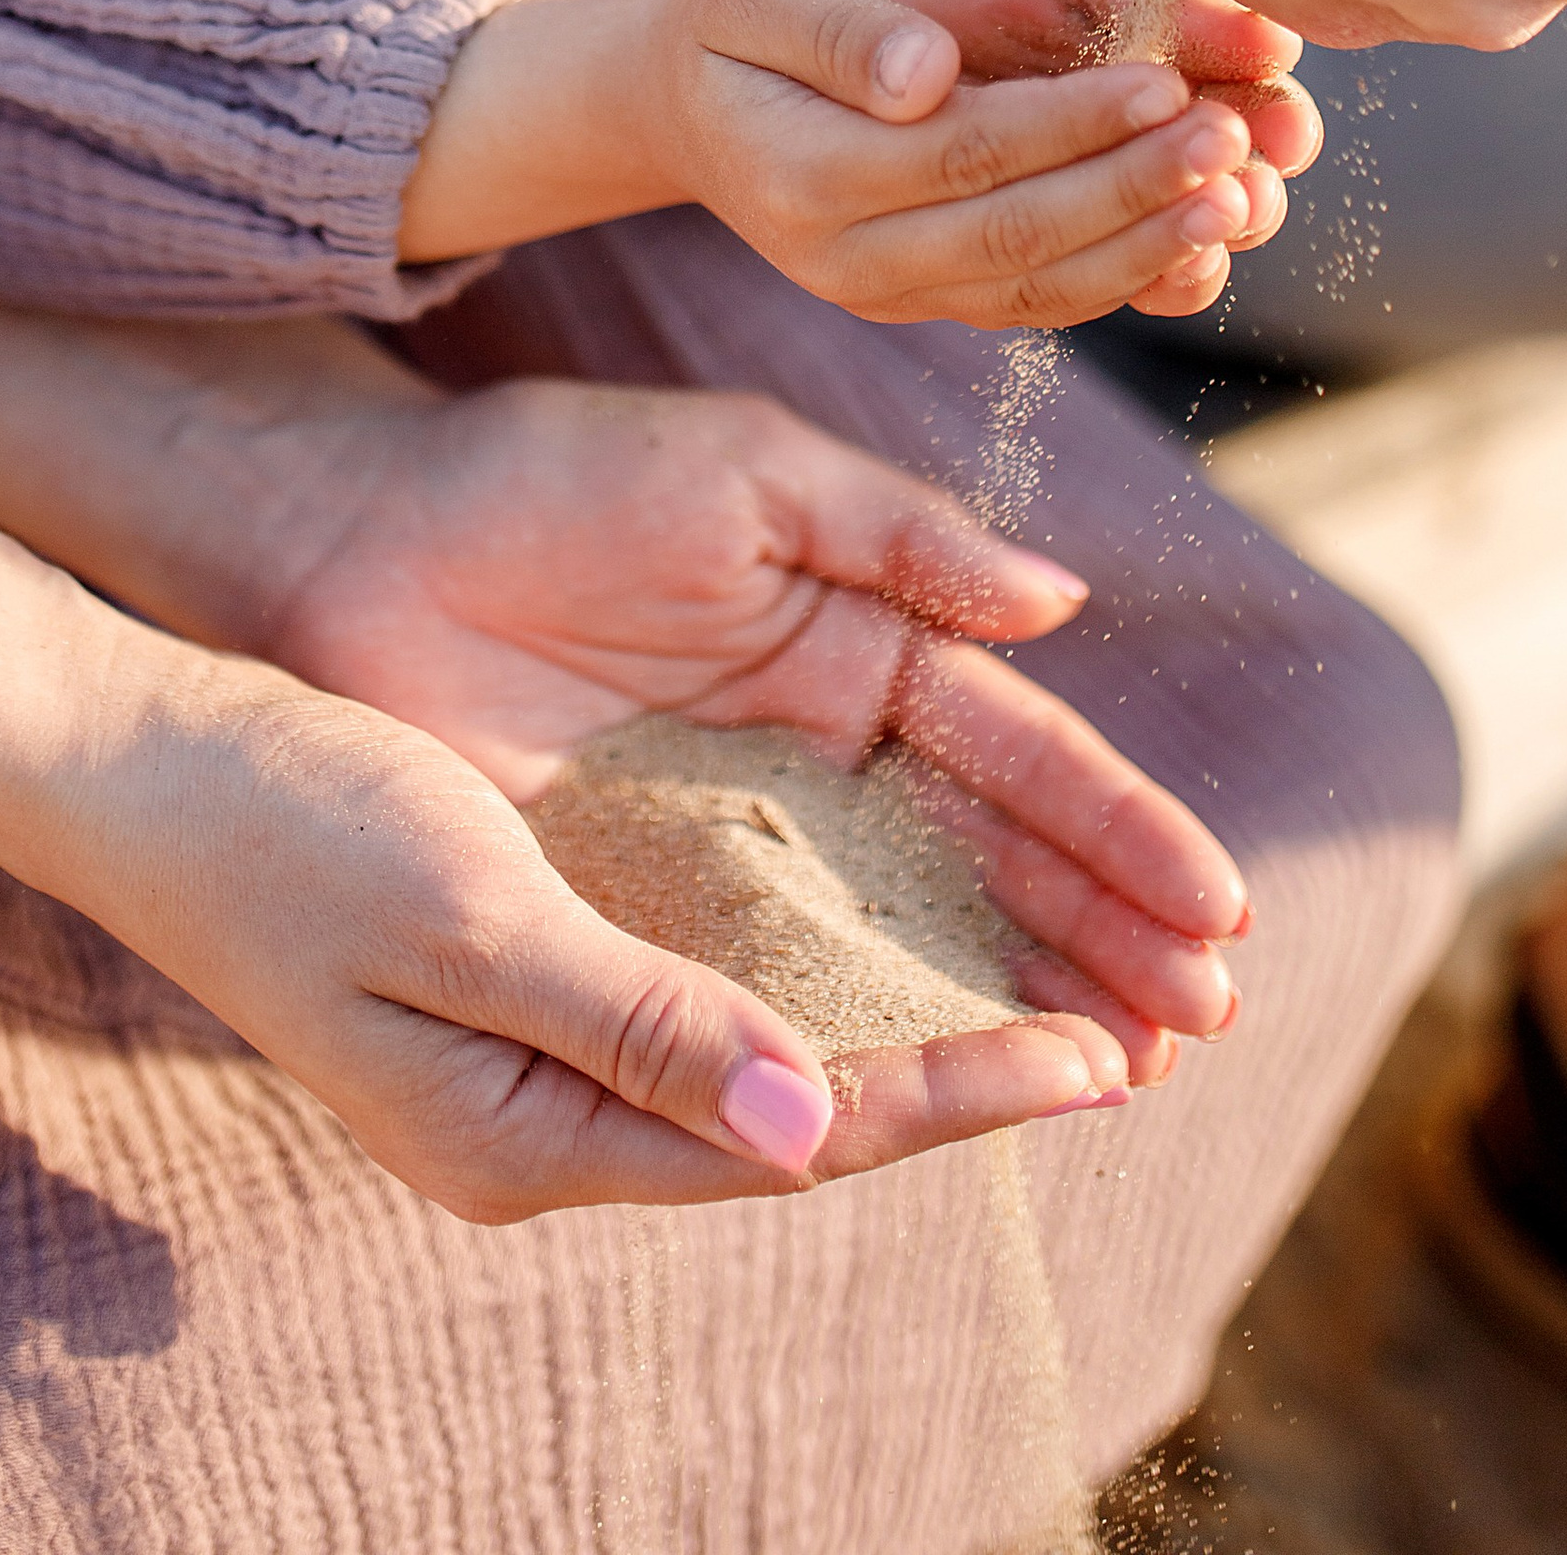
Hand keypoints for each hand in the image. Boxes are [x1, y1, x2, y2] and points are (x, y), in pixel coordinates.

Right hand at [93, 650, 1141, 1221]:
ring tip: (1067, 995)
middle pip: (802, 1119)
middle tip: (1142, 1036)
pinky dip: (820, 967)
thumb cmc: (284, 819)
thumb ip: (638, 1020)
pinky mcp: (530, 970)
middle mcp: (547, 1117)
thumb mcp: (467, 912)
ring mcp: (535, 1050)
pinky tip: (898, 934)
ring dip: (914, 1026)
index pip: (793, 1137)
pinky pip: (712, 993)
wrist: (135, 757)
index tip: (1102, 1055)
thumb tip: (808, 1127)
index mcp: (528, 1135)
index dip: (955, 1094)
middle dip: (969, 1077)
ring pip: (770, 1056)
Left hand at [240, 370, 1243, 1074]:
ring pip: (903, 943)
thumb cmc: (543, 476)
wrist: (351, 542)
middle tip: (1201, 1022)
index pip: (1017, 755)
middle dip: (1103, 940)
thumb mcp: (741, 474)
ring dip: (1016, 1004)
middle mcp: (813, 761)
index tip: (1214, 909)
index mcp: (854, 645)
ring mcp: (732, 845)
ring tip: (1126, 1072)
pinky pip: (773, 988)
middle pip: (988, 868)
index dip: (1118, 830)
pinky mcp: (641, 909)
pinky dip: (864, 1041)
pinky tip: (943, 1093)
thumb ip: (898, 537)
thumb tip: (1060, 607)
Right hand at [661, 0, 1300, 327]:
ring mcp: (888, 292)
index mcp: (804, 172)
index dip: (1074, 122)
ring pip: (1038, 284)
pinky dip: (1124, 278)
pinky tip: (1199, 240)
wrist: (693, 108)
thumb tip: (926, 74)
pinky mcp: (928, 300)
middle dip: (1137, 185)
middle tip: (1236, 136)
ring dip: (1150, 245)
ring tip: (1241, 195)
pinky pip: (1036, 302)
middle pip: (1017, 230)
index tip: (1168, 81)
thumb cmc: (735, 22)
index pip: (967, 152)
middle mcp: (846, 257)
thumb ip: (838, 27)